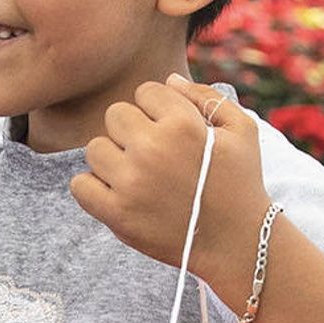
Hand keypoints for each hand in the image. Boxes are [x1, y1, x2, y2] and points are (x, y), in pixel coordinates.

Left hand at [72, 80, 264, 284]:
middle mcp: (153, 149)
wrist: (238, 243)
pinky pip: (80, 185)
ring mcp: (131, 182)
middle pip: (115, 114)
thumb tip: (168, 79)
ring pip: (94, 147)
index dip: (158, 108)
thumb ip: (206, 97)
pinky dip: (93, 188)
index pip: (145, 91)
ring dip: (112, 157)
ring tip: (137, 174)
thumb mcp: (243, 130)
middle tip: (153, 153)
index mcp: (183, 124)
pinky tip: (118, 192)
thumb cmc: (241, 183)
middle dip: (132, 129)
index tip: (170, 131)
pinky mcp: (117, 213)